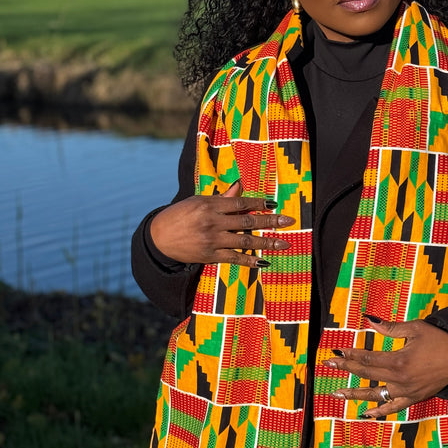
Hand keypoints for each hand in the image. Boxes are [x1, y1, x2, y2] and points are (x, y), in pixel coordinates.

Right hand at [149, 180, 294, 266]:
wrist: (158, 238)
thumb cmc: (180, 215)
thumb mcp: (199, 201)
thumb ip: (222, 198)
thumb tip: (240, 186)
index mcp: (210, 205)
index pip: (241, 203)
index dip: (259, 204)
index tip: (275, 206)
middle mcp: (213, 222)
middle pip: (247, 221)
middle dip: (270, 221)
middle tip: (288, 221)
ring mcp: (212, 240)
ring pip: (245, 241)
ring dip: (267, 242)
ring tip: (284, 243)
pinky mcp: (209, 256)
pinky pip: (234, 258)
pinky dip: (250, 260)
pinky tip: (264, 261)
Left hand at [326, 316, 447, 418]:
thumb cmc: (438, 339)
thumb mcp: (415, 329)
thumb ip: (390, 328)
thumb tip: (369, 321)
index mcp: (399, 361)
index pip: (367, 359)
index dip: (350, 354)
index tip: (337, 351)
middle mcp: (400, 380)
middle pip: (367, 375)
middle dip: (346, 368)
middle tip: (329, 364)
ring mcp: (406, 392)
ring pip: (375, 394)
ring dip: (355, 393)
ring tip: (337, 393)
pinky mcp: (414, 398)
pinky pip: (393, 408)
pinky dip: (379, 412)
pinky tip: (365, 414)